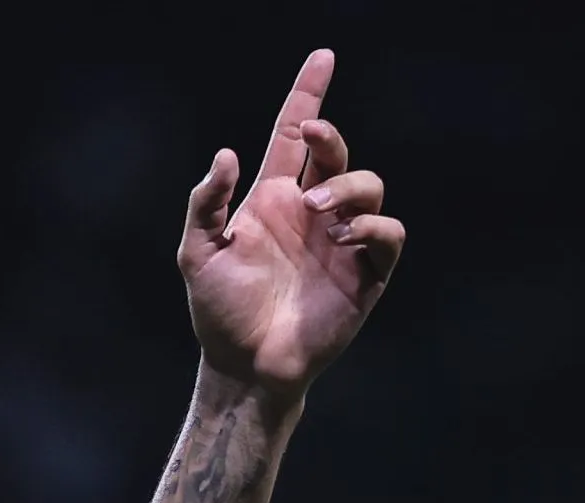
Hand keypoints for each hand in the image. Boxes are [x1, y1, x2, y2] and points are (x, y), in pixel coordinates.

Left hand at [179, 50, 404, 400]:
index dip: (308, 97)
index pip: (294, 138)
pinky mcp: (366, 272)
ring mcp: (342, 240)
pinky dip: (372, 224)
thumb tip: (226, 154)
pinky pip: (387, 232)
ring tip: (318, 208)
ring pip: (370, 185)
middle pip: (336, 154)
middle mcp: (312, 213)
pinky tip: (344, 234)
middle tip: (311, 137)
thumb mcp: (197, 253)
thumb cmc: (219, 309)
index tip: (322, 57)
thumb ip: (206, 203)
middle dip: (330, 136)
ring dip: (348, 184)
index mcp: (273, 200)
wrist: (244, 363)